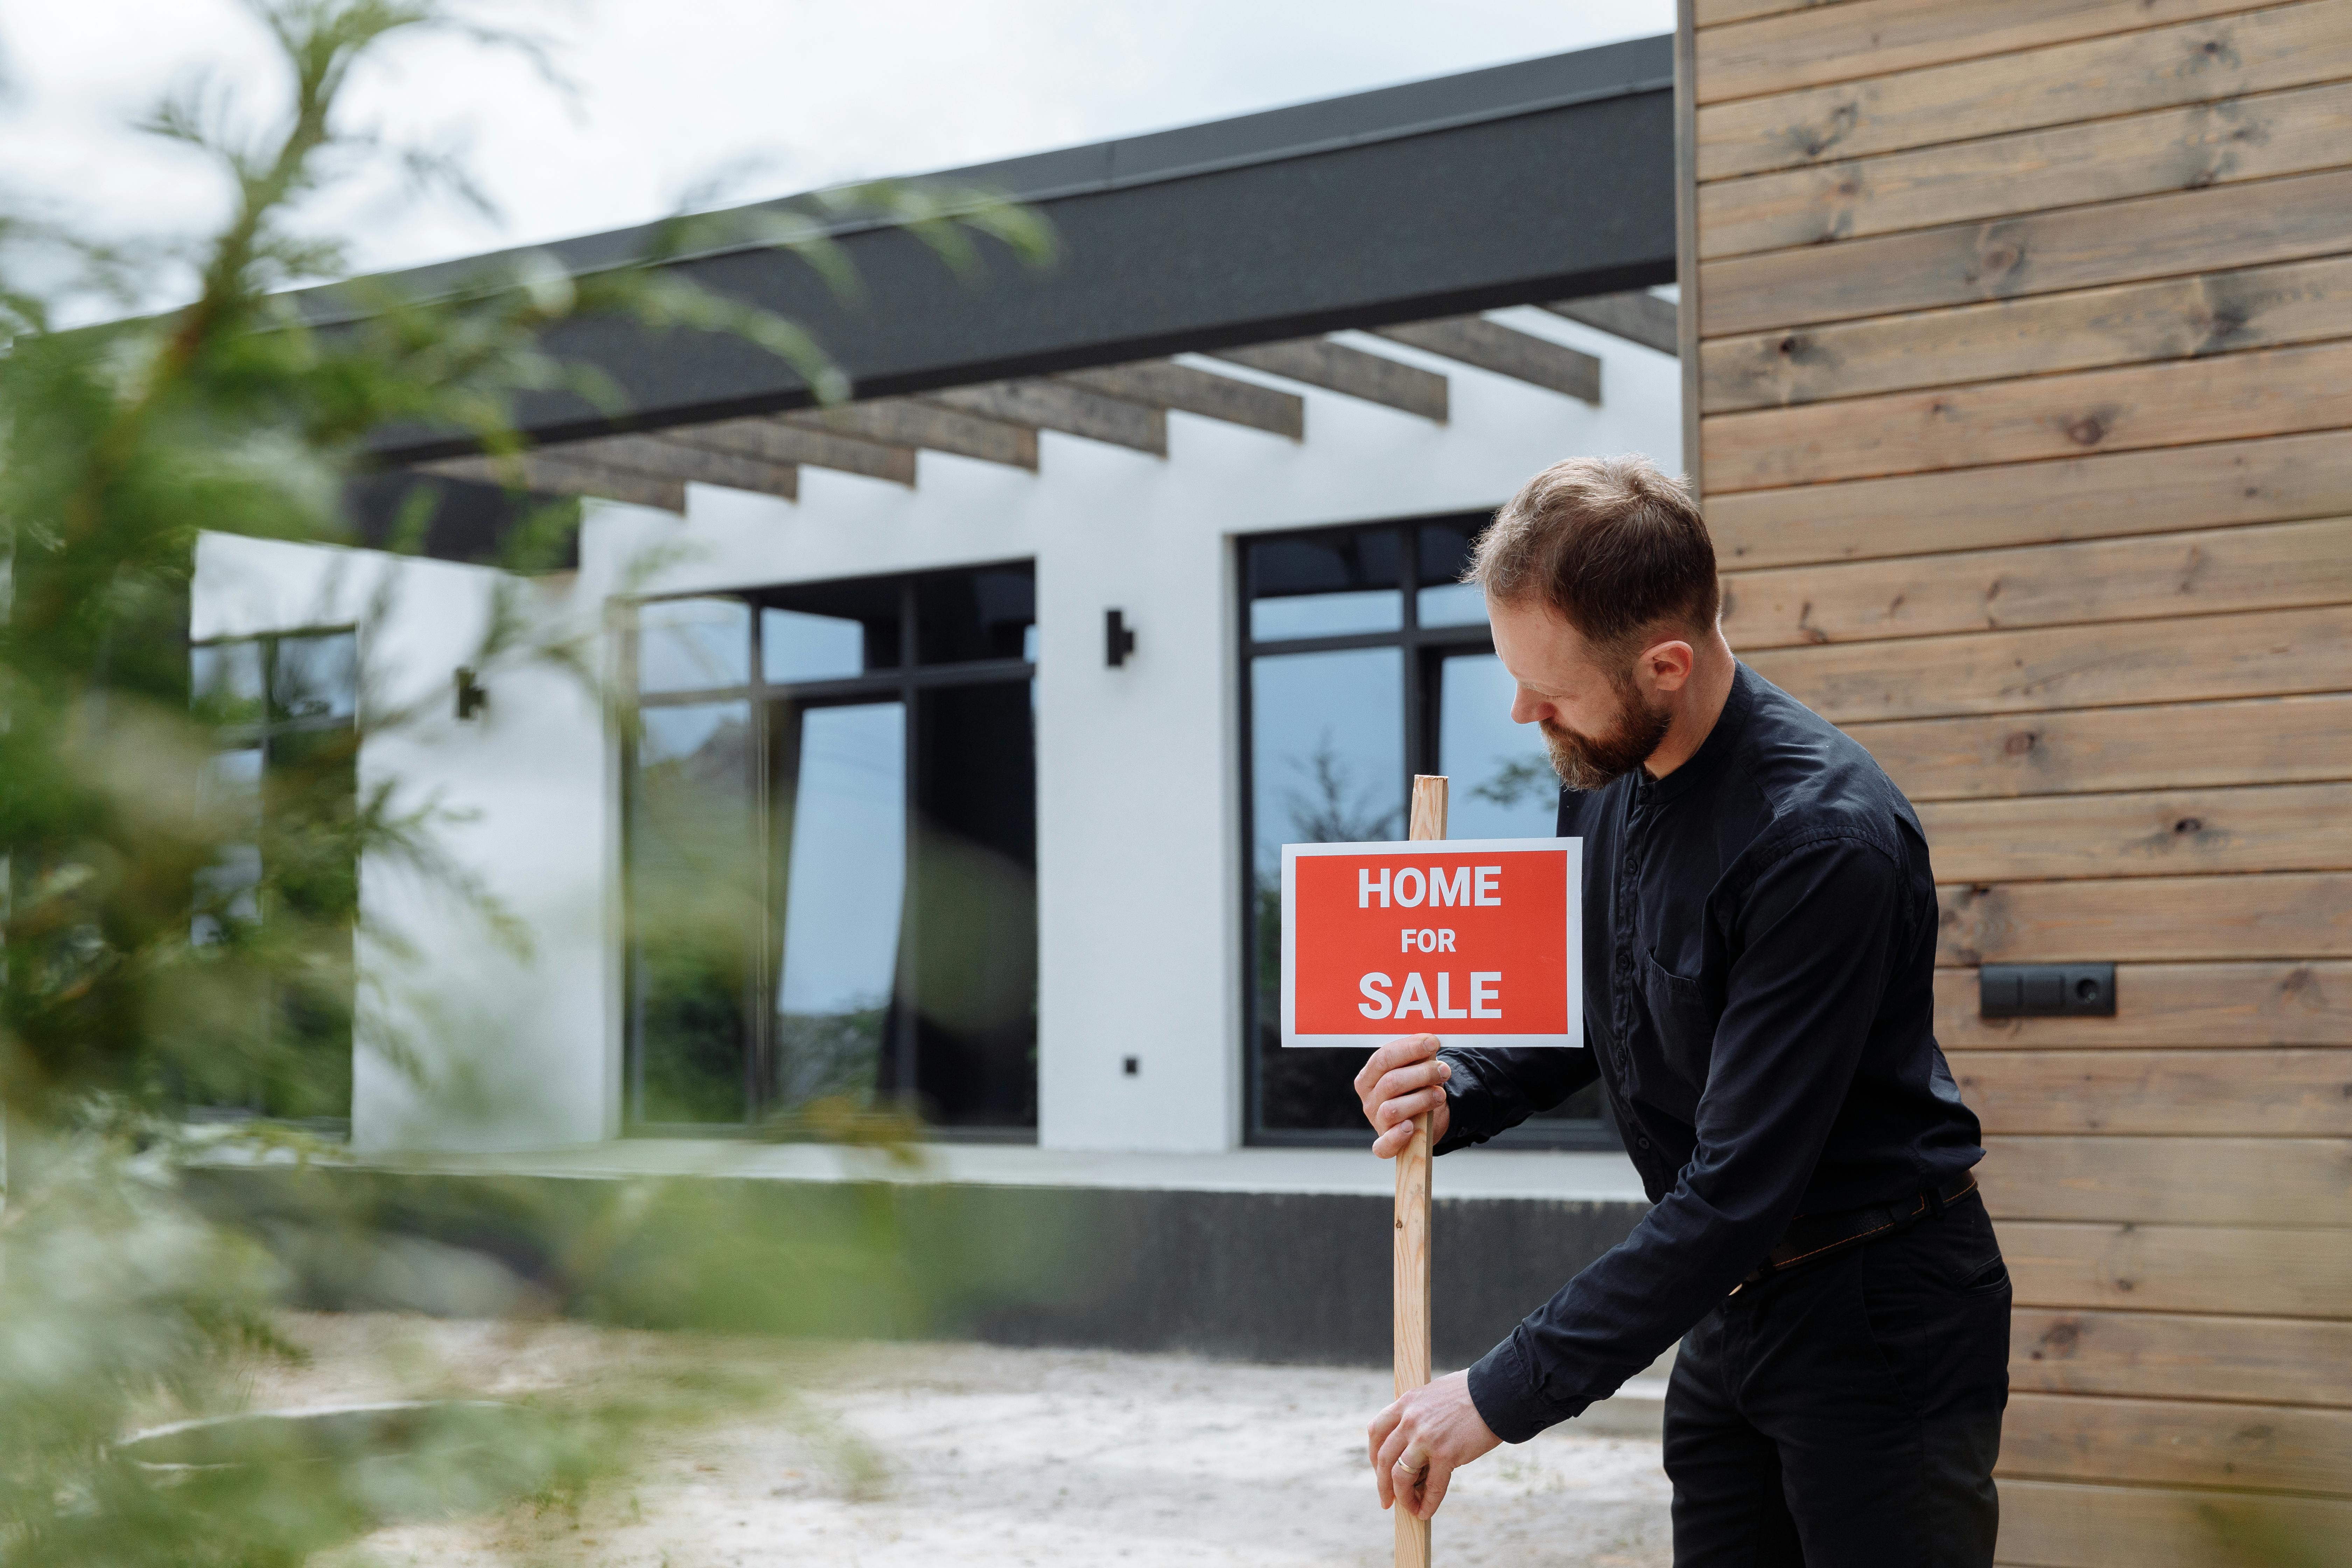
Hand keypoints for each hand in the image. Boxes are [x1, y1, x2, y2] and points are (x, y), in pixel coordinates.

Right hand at [1354, 1034, 1450, 1158]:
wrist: (1422, 1121)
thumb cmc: (1416, 1090)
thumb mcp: (1415, 1071)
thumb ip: (1418, 1058)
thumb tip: (1430, 1042)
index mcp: (1369, 1077)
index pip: (1383, 1058)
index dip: (1409, 1048)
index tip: (1433, 1042)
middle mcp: (1369, 1100)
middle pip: (1391, 1082)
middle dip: (1422, 1073)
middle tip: (1444, 1070)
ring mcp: (1376, 1122)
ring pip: (1393, 1109)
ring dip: (1421, 1099)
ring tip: (1440, 1095)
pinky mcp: (1385, 1143)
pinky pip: (1384, 1146)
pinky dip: (1396, 1137)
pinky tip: (1411, 1127)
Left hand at [1368, 1370, 1499, 1518]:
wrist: (1498, 1392)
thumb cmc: (1471, 1394)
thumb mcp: (1434, 1396)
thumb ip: (1419, 1415)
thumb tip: (1414, 1444)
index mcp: (1406, 1402)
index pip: (1376, 1431)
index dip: (1374, 1455)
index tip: (1379, 1469)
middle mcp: (1410, 1419)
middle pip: (1383, 1457)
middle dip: (1382, 1483)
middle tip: (1386, 1500)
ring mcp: (1425, 1437)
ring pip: (1400, 1475)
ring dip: (1402, 1497)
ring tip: (1409, 1508)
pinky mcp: (1446, 1454)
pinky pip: (1432, 1486)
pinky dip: (1427, 1503)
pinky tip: (1425, 1512)